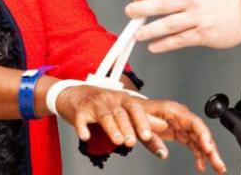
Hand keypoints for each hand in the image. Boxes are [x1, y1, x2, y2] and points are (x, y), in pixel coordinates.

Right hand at [55, 86, 225, 172]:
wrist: (72, 96)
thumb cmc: (104, 109)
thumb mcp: (129, 119)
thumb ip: (148, 131)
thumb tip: (165, 145)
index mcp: (134, 103)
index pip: (153, 112)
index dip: (162, 127)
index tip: (168, 142)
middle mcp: (119, 101)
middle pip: (132, 113)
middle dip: (140, 128)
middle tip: (144, 141)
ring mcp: (99, 103)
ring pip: (109, 116)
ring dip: (115, 129)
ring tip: (121, 142)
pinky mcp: (81, 109)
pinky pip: (84, 119)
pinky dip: (85, 128)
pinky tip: (86, 135)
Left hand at [125, 0, 240, 52]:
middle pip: (159, 4)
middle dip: (139, 10)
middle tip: (129, 14)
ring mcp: (198, 18)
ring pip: (167, 25)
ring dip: (148, 31)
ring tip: (138, 34)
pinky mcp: (204, 35)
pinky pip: (179, 41)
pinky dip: (164, 45)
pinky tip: (154, 46)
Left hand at [142, 99, 226, 172]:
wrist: (130, 108)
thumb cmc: (135, 112)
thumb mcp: (140, 124)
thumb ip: (152, 139)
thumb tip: (162, 153)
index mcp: (173, 110)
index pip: (194, 122)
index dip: (204, 136)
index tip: (209, 149)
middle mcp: (180, 116)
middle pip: (201, 132)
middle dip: (212, 149)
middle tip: (219, 164)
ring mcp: (181, 124)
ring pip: (200, 139)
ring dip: (209, 154)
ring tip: (217, 167)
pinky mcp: (179, 132)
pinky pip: (193, 144)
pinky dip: (198, 154)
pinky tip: (201, 165)